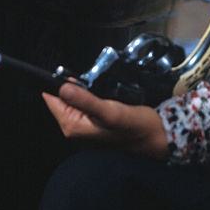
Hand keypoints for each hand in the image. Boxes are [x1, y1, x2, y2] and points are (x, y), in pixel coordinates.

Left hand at [42, 83, 169, 160]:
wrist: (156, 136)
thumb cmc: (135, 126)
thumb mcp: (111, 112)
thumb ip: (86, 101)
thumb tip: (62, 87)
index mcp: (73, 127)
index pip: (52, 100)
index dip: (58, 84)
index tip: (71, 74)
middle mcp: (75, 128)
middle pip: (62, 98)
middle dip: (73, 86)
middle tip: (91, 81)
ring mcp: (84, 125)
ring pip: (75, 98)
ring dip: (84, 89)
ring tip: (99, 86)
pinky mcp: (95, 121)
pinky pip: (85, 102)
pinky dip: (91, 94)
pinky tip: (102, 91)